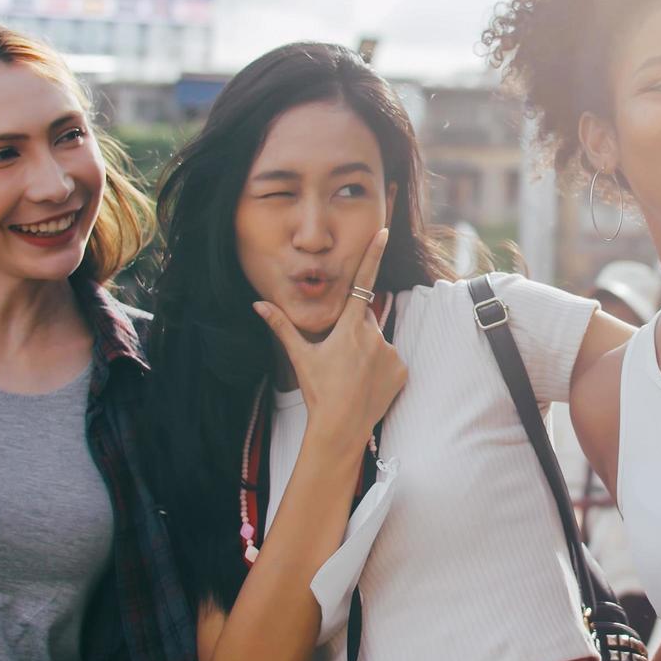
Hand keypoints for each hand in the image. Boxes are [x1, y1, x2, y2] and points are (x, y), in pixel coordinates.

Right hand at [252, 228, 406, 455]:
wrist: (341, 428)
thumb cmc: (318, 391)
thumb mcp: (300, 356)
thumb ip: (281, 326)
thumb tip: (258, 304)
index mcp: (349, 327)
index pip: (363, 282)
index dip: (373, 255)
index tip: (384, 232)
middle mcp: (374, 335)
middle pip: (366, 320)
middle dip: (355, 330)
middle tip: (340, 356)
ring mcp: (391, 352)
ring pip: (378, 342)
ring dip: (367, 351)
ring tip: (351, 376)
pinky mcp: (402, 370)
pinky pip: (391, 361)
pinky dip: (381, 368)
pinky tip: (366, 385)